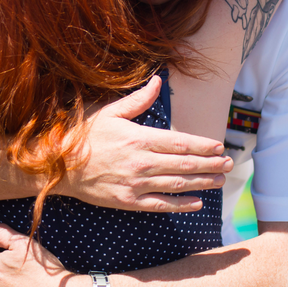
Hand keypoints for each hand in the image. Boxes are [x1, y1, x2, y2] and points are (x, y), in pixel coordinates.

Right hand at [58, 76, 231, 211]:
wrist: (58, 164)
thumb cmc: (83, 134)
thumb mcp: (109, 111)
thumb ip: (137, 100)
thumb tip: (158, 81)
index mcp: (139, 138)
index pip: (180, 143)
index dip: (203, 145)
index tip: (219, 145)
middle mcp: (142, 162)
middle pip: (185, 165)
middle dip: (210, 164)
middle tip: (229, 164)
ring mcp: (137, 184)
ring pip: (178, 185)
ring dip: (203, 182)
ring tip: (220, 180)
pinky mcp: (129, 202)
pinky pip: (162, 205)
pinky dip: (182, 204)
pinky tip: (197, 202)